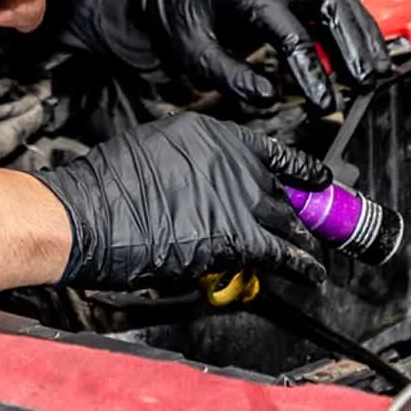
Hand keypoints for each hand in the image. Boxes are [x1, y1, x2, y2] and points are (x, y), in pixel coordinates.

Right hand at [36, 113, 332, 289]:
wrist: (93, 215)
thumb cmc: (107, 185)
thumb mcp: (153, 148)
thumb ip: (190, 161)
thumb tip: (203, 179)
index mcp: (212, 135)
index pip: (270, 151)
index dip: (298, 168)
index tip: (316, 177)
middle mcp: (233, 163)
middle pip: (279, 189)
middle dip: (297, 210)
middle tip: (309, 222)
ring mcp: (239, 198)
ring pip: (287, 221)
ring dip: (302, 239)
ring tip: (313, 251)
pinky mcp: (238, 238)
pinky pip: (282, 254)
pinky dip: (302, 267)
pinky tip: (312, 275)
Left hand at [129, 0, 386, 105]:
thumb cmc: (187, 13)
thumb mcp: (193, 50)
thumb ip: (228, 75)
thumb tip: (267, 99)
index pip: (290, 35)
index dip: (311, 72)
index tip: (323, 104)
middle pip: (328, 7)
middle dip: (352, 46)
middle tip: (365, 84)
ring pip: (342, 2)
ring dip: (364, 37)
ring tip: (380, 75)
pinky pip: (342, 3)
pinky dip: (361, 28)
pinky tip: (372, 55)